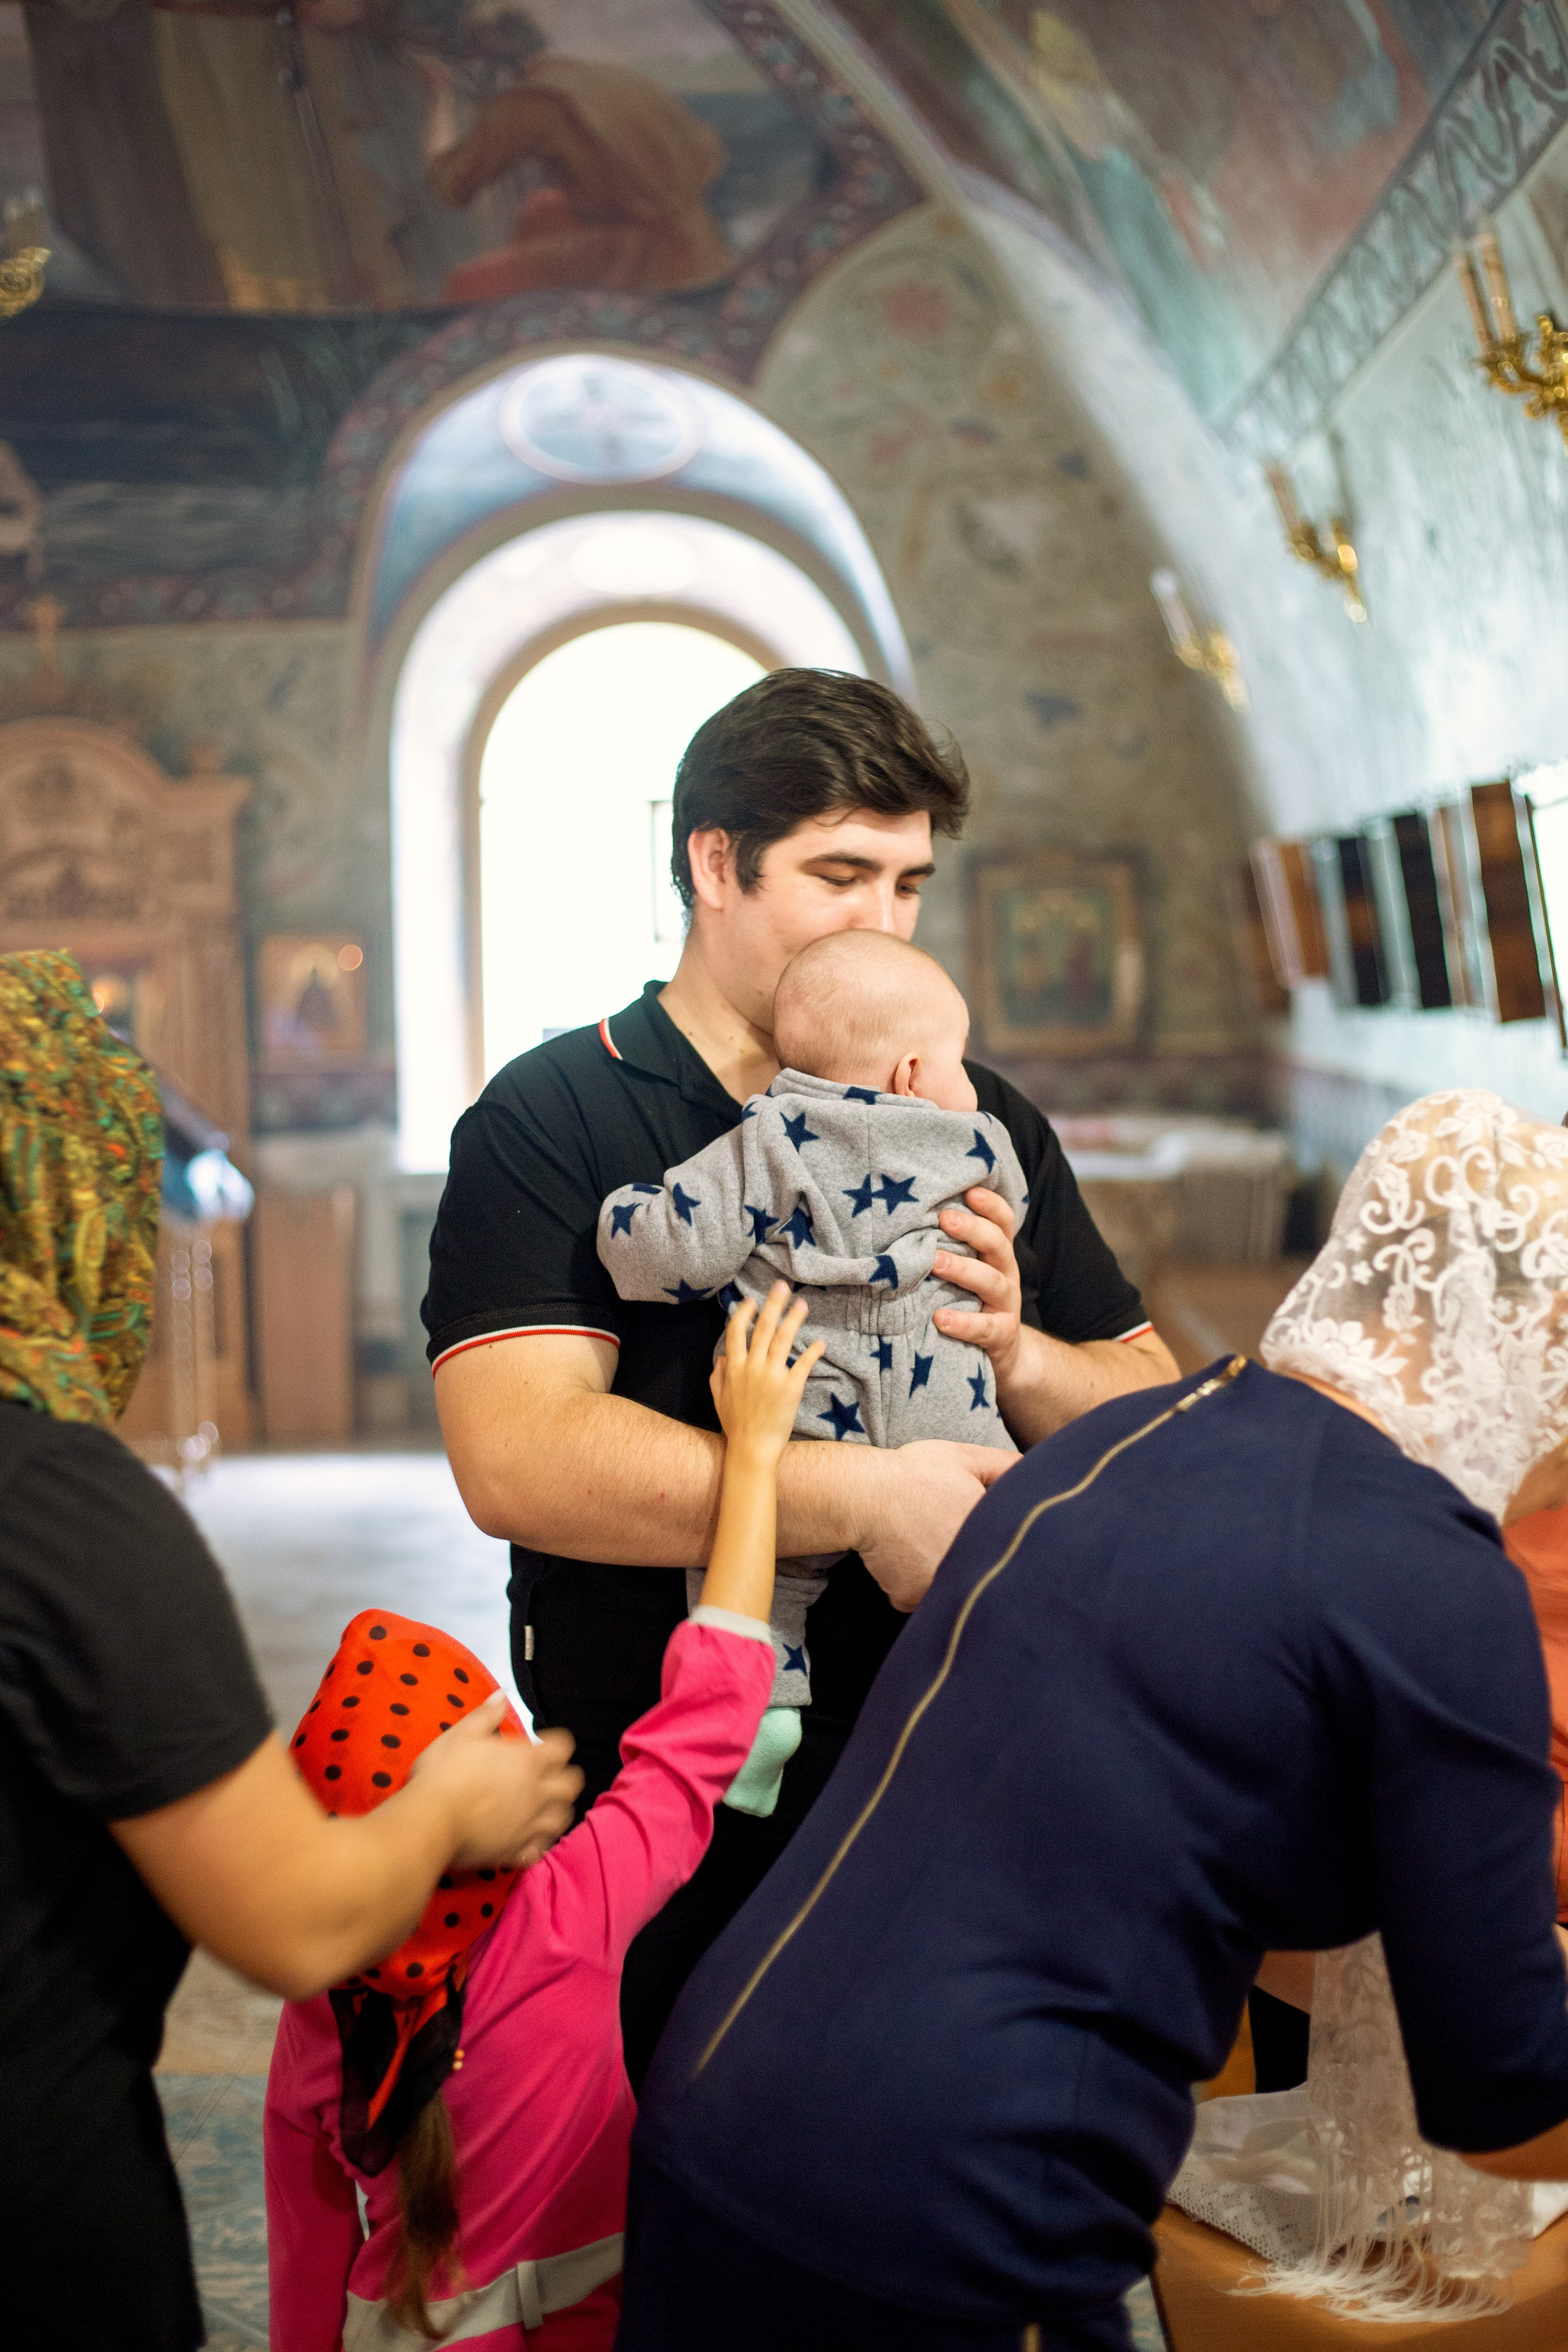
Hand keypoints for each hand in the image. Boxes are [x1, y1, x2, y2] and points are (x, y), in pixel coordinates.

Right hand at [410, 1694, 581, 1869]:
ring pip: (562, 1818)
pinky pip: (539, 1849)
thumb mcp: (462, 1733)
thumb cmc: (445, 1771)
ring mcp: (529, 1824)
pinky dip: (539, 1843)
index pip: (562, 1746)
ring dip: (558, 1810)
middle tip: (550, 1775)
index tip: (541, 1743)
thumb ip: (486, 1714)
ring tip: (546, 1807)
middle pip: (571, 1784)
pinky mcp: (516, 1851)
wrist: (431, 1819)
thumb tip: (502, 1696)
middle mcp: (536, 1792)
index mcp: (527, 1760)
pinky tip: (530, 1839)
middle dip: (565, 1776)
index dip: (555, 1742)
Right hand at [710, 1284, 823, 1469]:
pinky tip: (820, 1341)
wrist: (752, 1449)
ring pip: (783, 1339)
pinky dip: (812, 1351)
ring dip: (793, 1319)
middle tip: (781, 1286)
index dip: (743, 1313)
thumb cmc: (735, 1425)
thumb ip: (718, 1375)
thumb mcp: (719, 1398)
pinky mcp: (791, 1388)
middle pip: (762, 1328)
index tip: (751, 1300)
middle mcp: (752, 1367)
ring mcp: (772, 1376)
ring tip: (802, 1304)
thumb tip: (722, 1357)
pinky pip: (803, 1364)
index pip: (736, 1332)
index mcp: (734, 1367)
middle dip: (772, 1304)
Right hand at [854, 1439, 1013, 1610]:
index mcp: (987, 1537)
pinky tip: (905, 1558)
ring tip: (926, 1544)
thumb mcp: (966, 1458)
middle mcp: (966, 1569)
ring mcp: (937, 1588)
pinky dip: (914, 1584)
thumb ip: (1007, 1467)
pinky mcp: (909, 1600)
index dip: (999, 1542)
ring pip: (948, 1588)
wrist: (863, 1494)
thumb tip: (1037, 1477)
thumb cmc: (915, 1473)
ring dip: (943, 1575)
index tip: (985, 1532)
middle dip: (971, 1561)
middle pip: (978, 1574)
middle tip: (946, 1534)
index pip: (1006, 1551)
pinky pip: (918, 1597)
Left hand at [932, 1187, 1022, 1388]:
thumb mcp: (966, 1272)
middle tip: (945, 1218)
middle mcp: (1005, 1274)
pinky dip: (963, 1324)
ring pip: (991, 1282)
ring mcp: (1006, 1306)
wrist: (1003, 1355)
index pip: (1002, 1222)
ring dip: (963, 1269)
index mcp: (997, 1255)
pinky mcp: (1001, 1335)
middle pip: (997, 1244)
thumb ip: (946, 1247)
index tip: (969, 1190)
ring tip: (935, 1262)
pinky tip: (939, 1319)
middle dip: (973, 1229)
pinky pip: (985, 1328)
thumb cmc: (970, 1303)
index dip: (990, 1204)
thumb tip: (903, 1217)